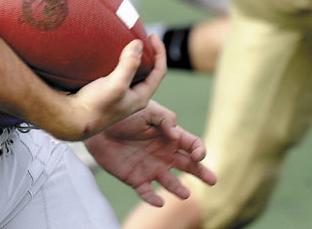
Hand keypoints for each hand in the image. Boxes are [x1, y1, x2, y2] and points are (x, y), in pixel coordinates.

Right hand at [54, 34, 166, 140]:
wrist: (70, 119)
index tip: (152, 36)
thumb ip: (129, 65)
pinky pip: (119, 72)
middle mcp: (132, 96)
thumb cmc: (93, 107)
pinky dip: (119, 61)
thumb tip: (139, 45)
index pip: (159, 71)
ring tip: (127, 42)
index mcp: (141, 97)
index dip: (160, 52)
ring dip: (133, 56)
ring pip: (133, 71)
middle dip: (148, 53)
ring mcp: (120, 94)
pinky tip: (111, 54)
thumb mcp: (115, 85)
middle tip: (141, 37)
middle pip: (148, 71)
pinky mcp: (108, 91)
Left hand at [84, 100, 216, 206]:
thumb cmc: (124, 113)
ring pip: (170, 182)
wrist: (98, 125)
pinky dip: (153, 198)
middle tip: (213, 180)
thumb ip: (165, 119)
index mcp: (169, 135)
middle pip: (188, 165)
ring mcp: (150, 167)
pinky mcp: (135, 178)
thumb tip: (177, 136)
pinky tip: (158, 201)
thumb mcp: (147, 109)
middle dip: (201, 172)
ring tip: (185, 194)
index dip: (198, 149)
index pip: (191, 144)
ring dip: (178, 188)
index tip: (197, 154)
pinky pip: (147, 192)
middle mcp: (163, 153)